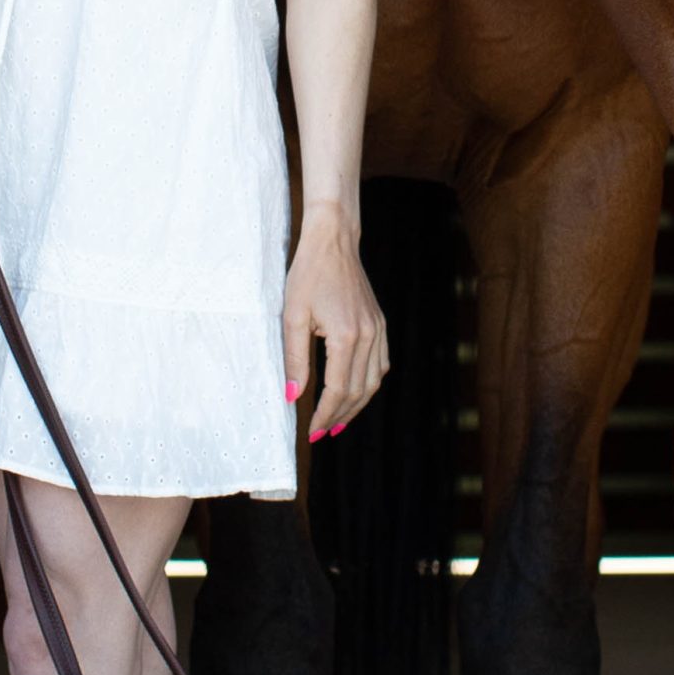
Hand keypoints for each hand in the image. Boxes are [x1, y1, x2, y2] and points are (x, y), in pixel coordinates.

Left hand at [282, 205, 388, 440]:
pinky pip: (381, 363)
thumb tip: (292, 396)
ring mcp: (378, 330)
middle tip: (322, 433)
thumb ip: (294, 359)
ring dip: (356, 404)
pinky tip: (355, 391)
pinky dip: (369, 383)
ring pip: (374, 381)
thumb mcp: (292, 317)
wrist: (334, 242)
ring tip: (338, 420)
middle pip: (358, 390)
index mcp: (346, 336)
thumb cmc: (308, 274)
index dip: (325, 415)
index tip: (313, 432)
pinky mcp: (379, 324)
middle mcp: (368, 336)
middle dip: (340, 415)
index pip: (338, 389)